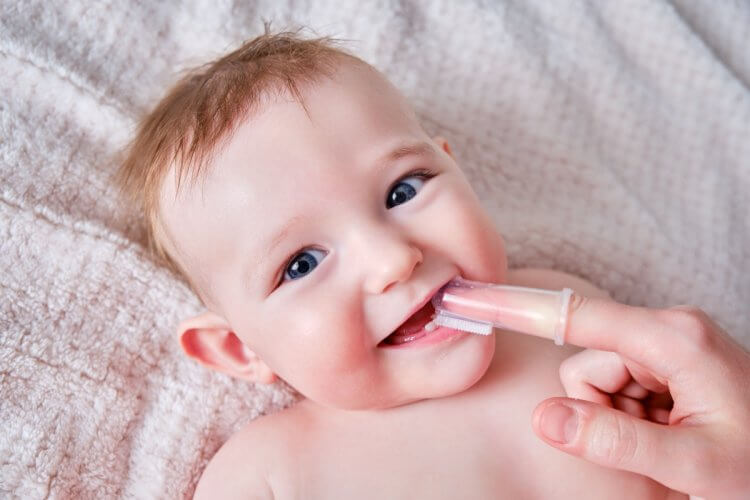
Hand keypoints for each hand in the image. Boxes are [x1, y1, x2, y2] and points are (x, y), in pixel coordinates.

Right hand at [531, 296, 749, 498]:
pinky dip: (636, 418)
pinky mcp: (668, 360)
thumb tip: (544, 417)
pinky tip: (674, 431)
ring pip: (598, 382)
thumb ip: (616, 441)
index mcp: (675, 337)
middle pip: (587, 367)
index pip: (580, 318)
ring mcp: (668, 343)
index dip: (523, 309)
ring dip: (623, 420)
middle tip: (658, 445)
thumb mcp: (694, 463)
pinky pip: (618, 387)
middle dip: (605, 413)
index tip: (481, 296)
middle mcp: (669, 329)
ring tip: (672, 440)